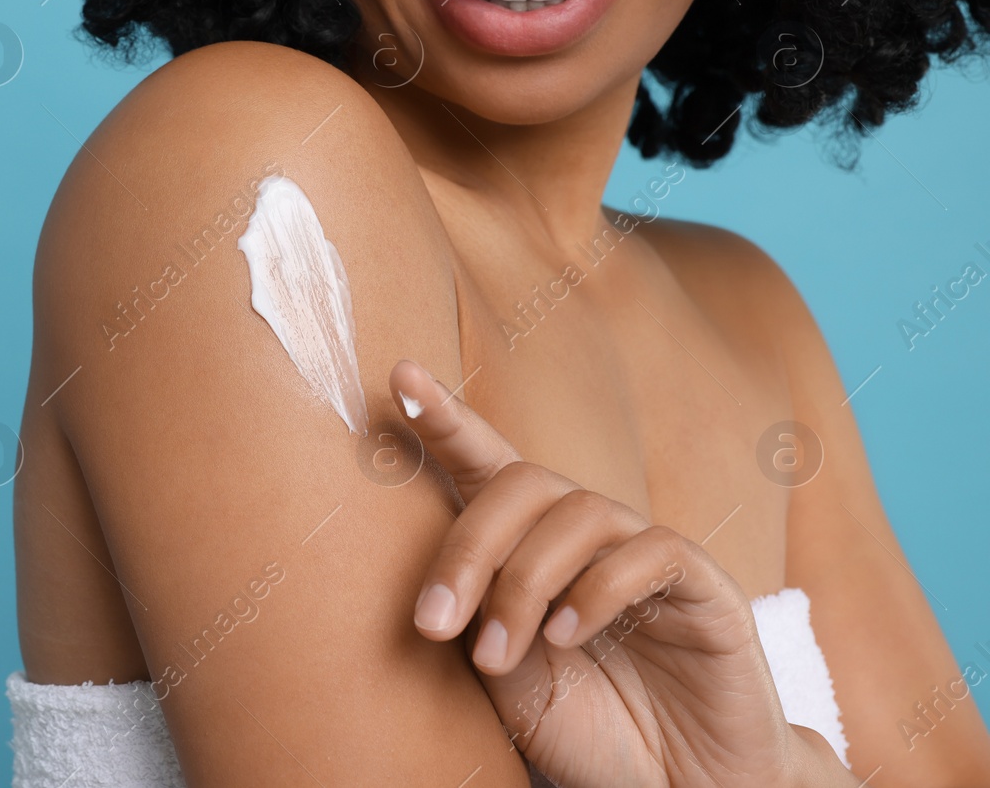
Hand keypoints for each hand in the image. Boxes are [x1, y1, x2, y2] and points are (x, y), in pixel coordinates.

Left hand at [389, 358, 828, 787]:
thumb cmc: (589, 728)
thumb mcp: (505, 675)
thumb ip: (472, 618)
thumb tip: (425, 581)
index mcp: (531, 546)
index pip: (486, 462)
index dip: (446, 418)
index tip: (401, 378)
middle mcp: (587, 535)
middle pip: (521, 482)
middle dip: (464, 549)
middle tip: (431, 626)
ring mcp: (647, 553)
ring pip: (577, 513)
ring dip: (521, 584)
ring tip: (500, 656)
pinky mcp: (706, 585)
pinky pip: (650, 551)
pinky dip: (597, 589)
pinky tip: (568, 636)